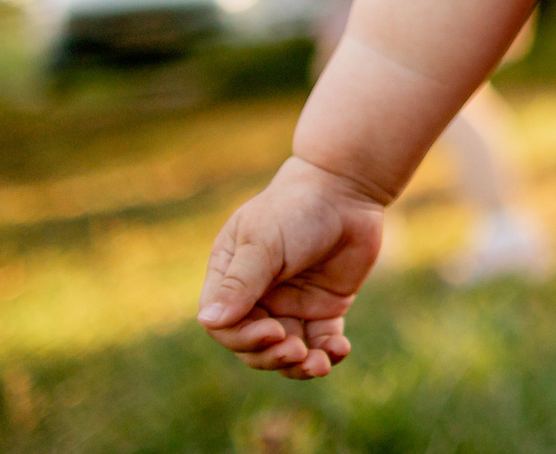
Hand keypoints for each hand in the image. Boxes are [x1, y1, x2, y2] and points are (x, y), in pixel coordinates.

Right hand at [197, 156, 385, 378]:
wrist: (346, 189)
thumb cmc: (296, 209)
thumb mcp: (264, 243)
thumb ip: (240, 282)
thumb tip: (208, 321)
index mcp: (231, 279)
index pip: (225, 325)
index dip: (242, 339)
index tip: (272, 332)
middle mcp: (258, 297)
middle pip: (252, 346)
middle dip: (271, 356)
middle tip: (295, 350)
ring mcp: (290, 304)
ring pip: (286, 351)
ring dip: (299, 365)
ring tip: (319, 364)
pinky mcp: (323, 307)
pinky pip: (320, 342)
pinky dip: (327, 353)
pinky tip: (338, 351)